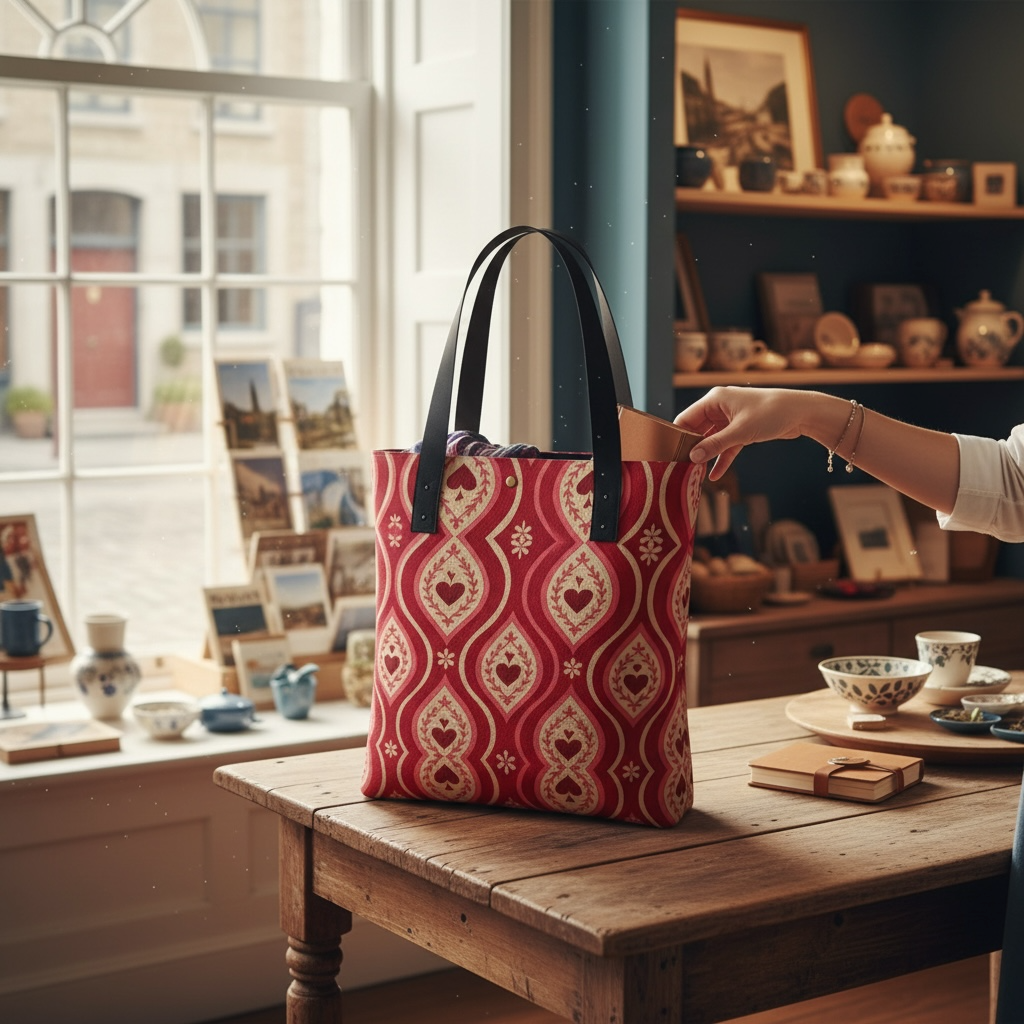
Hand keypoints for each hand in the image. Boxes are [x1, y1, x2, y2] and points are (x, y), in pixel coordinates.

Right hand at [673, 386, 807, 479]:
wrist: (802, 412)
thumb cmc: (771, 413)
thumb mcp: (740, 431)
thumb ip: (715, 445)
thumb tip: (692, 457)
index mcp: (714, 399)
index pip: (686, 418)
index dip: (678, 435)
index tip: (669, 454)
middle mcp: (720, 407)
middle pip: (697, 429)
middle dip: (691, 448)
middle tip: (680, 467)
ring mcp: (730, 419)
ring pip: (711, 440)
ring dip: (706, 456)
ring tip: (694, 474)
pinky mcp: (742, 430)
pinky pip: (726, 446)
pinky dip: (721, 459)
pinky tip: (714, 475)